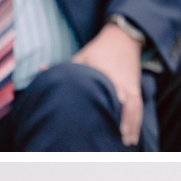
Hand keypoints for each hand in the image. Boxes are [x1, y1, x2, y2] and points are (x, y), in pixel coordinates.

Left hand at [72, 22, 142, 146]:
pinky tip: (133, 135)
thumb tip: (41, 69)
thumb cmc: (100, 49)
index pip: (114, 93)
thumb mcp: (82, 56)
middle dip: (126, 123)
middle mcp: (123, 84)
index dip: (115, 106)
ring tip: (128, 142)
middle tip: (120, 139)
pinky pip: (139, 108)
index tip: (113, 121)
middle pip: (128, 106)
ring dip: (133, 126)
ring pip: (136, 109)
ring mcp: (132, 87)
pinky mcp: (136, 88)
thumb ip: (64, 66)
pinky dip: (137, 122)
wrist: (123, 38)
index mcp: (109, 75)